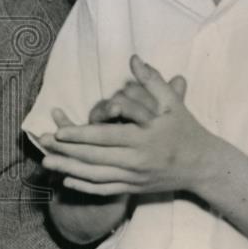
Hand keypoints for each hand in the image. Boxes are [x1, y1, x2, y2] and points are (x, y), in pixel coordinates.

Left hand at [39, 55, 219, 195]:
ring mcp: (135, 178)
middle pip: (95, 157)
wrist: (204, 166)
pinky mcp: (134, 189)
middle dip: (67, 151)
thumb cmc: (186, 130)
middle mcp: (137, 161)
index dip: (80, 135)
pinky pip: (105, 190)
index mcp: (144, 138)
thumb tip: (133, 58)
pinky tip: (67, 181)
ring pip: (96, 176)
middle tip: (43, 143)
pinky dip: (85, 186)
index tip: (59, 131)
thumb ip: (152, 80)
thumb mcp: (172, 103)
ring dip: (69, 169)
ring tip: (47, 161)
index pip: (106, 137)